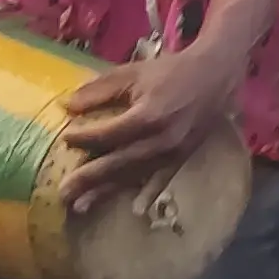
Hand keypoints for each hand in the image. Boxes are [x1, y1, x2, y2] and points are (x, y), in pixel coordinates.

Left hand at [61, 38, 243, 212]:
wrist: (215, 76)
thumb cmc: (170, 72)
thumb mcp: (132, 72)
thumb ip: (99, 89)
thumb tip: (68, 107)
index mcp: (148, 116)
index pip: (108, 134)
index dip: (84, 138)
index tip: (64, 140)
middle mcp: (162, 140)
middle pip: (118, 163)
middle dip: (89, 179)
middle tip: (63, 193)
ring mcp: (174, 153)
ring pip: (134, 176)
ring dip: (106, 192)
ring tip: (81, 205)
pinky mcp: (182, 158)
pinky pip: (157, 179)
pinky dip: (142, 193)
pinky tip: (129, 207)